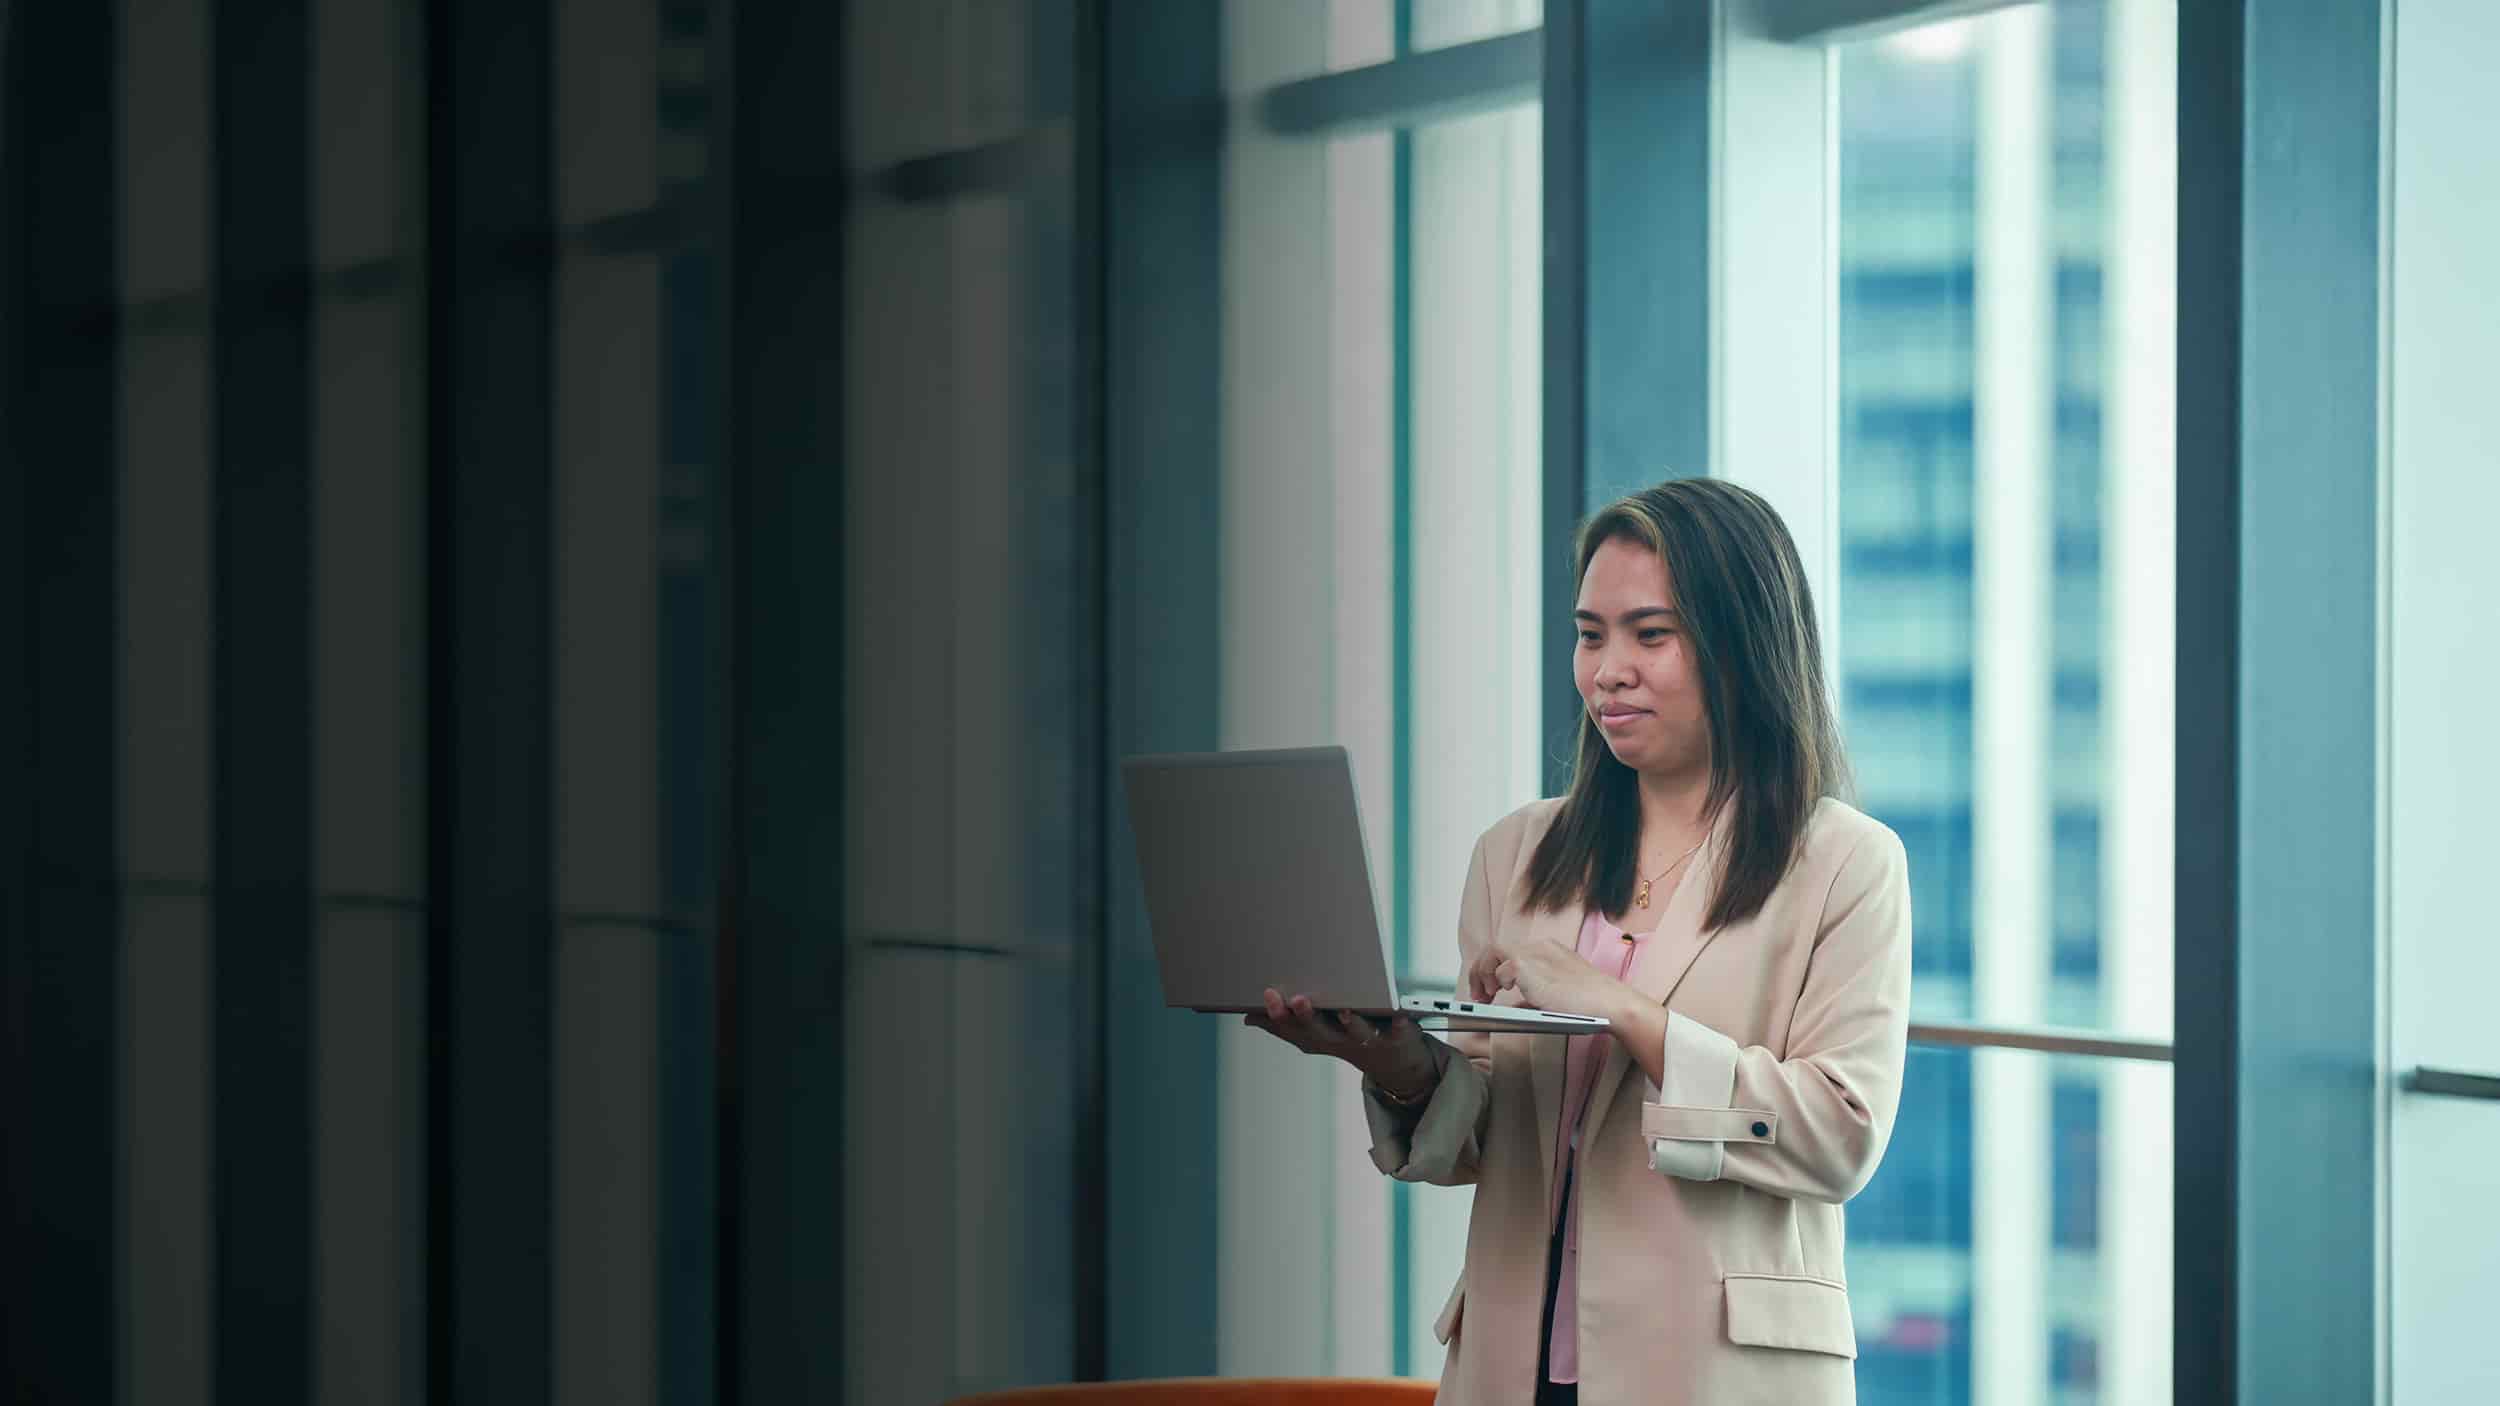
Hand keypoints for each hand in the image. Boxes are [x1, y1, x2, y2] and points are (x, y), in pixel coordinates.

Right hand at [1245, 988, 1436, 1094]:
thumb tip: (1248, 1017)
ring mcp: (1368, 1039)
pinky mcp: (1397, 1036)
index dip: (1279, 1013)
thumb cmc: (1348, 1039)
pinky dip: (1399, 1023)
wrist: (1394, 1065)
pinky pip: (1398, 1029)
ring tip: (1345, 1011)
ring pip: (1357, 1031)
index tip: (1268, 994)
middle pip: (1320, 1030)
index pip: (1292, 1026)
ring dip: (1350, 1023)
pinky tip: (1400, 1015)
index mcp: (1317, 1036)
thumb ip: (1284, 1024)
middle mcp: (1339, 1039)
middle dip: (1307, 1016)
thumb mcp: (1313, 1034)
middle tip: (1297, 999)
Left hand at [1465, 938, 1627, 1020]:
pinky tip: (1501, 993)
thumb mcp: (1557, 995)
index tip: (1490, 989)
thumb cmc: (1591, 1004)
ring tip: (1484, 994)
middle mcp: (1540, 947)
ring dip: (1483, 973)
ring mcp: (1534, 954)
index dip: (1495, 968)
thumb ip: (1535, 995)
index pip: (1510, 951)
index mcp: (1548, 951)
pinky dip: (1497, 981)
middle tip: (1479, 994)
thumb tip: (1513, 1008)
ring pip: (1493, 952)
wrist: (1608, 1004)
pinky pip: (1501, 969)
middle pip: (1496, 948)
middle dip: (1482, 970)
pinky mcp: (1528, 966)